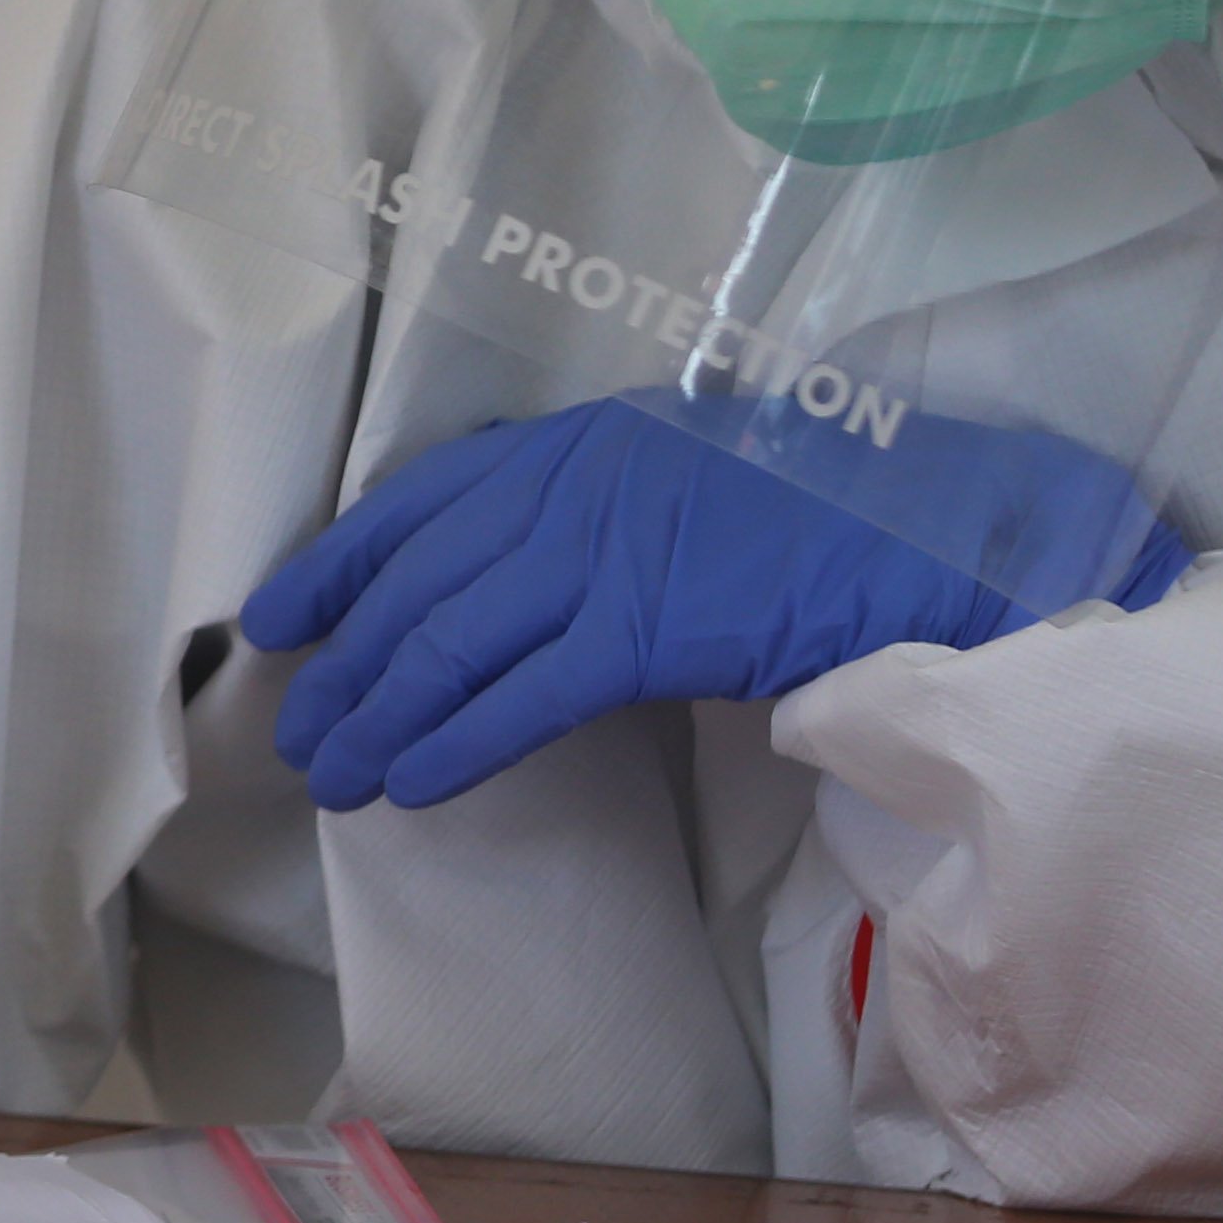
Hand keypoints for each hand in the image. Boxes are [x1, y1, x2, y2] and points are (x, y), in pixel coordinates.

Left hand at [244, 391, 1191, 809]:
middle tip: (296, 730)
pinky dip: (452, 742)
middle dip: (345, 661)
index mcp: (581, 440)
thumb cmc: (831, 517)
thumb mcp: (685, 481)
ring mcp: (608, 547)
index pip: (419, 500)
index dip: (336, 561)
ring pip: (449, 642)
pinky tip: (411, 783)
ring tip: (335, 775)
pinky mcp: (649, 623)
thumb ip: (597, 512)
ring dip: (378, 715)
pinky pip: (520, 695)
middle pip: (418, 581)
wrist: (945, 531)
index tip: (277, 616)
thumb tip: (512, 583)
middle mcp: (575, 480)